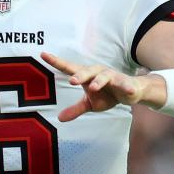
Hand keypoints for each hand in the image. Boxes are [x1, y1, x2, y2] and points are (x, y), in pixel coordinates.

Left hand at [41, 51, 155, 121]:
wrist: (129, 91)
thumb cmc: (107, 94)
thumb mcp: (89, 103)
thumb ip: (75, 109)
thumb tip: (59, 118)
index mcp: (87, 76)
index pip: (69, 68)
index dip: (56, 62)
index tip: (43, 54)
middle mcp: (98, 73)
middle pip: (87, 71)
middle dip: (80, 75)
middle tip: (72, 80)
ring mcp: (112, 76)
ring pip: (104, 76)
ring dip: (99, 81)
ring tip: (94, 87)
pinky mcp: (125, 83)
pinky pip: (125, 84)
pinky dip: (126, 87)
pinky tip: (128, 91)